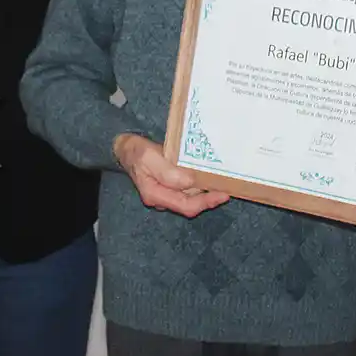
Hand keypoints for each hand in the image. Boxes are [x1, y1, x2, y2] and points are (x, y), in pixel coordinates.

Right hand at [114, 133, 229, 217]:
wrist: (126, 149)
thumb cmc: (136, 152)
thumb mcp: (149, 157)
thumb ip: (168, 171)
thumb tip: (190, 182)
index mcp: (156, 195)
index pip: (186, 206)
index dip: (206, 202)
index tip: (223, 194)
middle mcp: (162, 199)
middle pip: (191, 204)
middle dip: (210, 197)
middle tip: (228, 187)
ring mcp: (166, 194)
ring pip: (191, 197)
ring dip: (206, 191)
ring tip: (223, 181)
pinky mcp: (170, 186)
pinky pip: (189, 190)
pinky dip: (200, 185)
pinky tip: (209, 177)